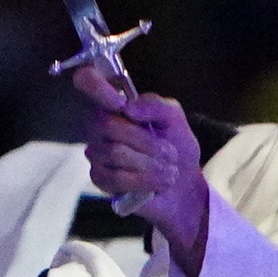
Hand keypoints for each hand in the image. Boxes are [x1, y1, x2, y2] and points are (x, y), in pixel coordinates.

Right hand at [72, 64, 210, 276]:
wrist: (187, 193)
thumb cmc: (182, 155)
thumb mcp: (178, 124)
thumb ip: (158, 106)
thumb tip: (132, 104)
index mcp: (116, 108)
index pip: (89, 84)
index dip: (92, 84)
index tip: (106, 91)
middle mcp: (100, 128)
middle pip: (104, 124)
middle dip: (143, 140)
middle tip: (169, 154)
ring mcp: (97, 155)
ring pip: (110, 151)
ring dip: (147, 163)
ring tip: (167, 172)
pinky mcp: (102, 182)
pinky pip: (112, 176)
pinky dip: (141, 180)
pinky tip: (155, 186)